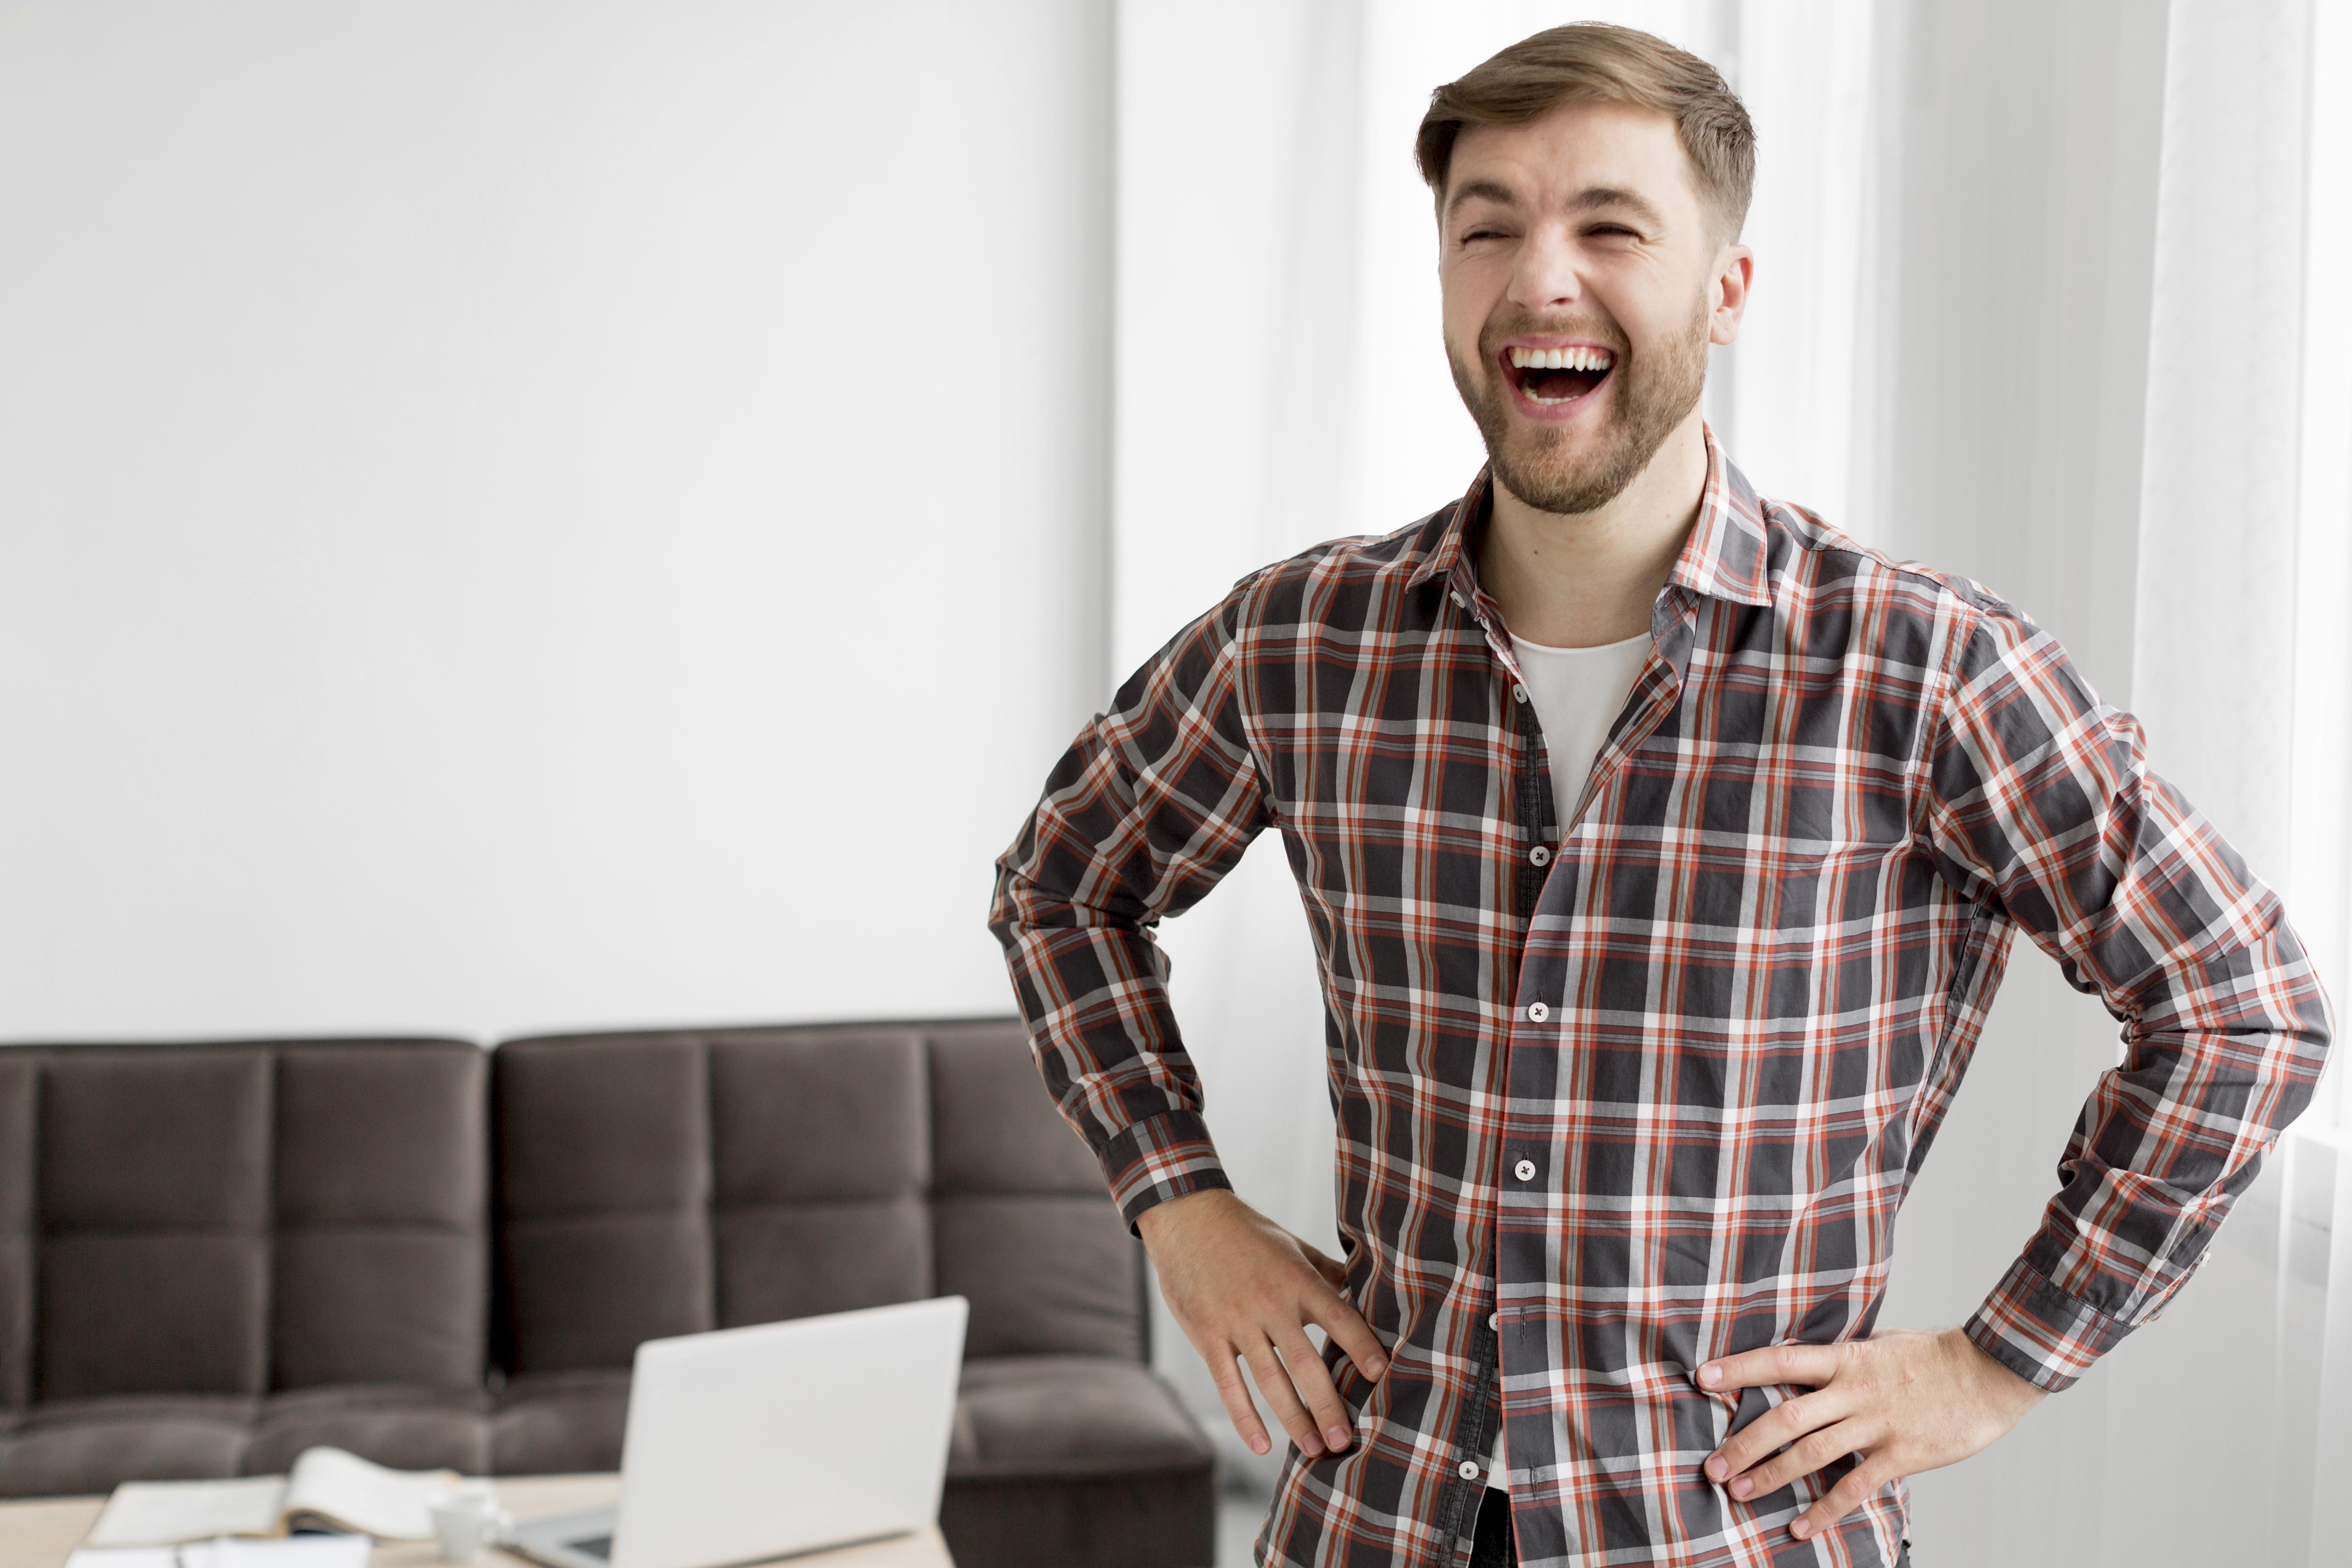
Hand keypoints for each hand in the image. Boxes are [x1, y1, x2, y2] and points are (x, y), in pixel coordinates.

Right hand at [1137, 1188, 1386, 1459]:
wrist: (1187, 1217)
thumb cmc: (1247, 1232)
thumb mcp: (1292, 1245)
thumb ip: (1326, 1273)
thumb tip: (1363, 1292)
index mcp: (1297, 1280)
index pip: (1339, 1318)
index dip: (1362, 1346)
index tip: (1382, 1375)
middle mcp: (1270, 1304)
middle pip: (1306, 1364)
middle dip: (1328, 1406)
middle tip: (1346, 1441)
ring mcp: (1237, 1322)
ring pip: (1271, 1381)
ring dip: (1294, 1420)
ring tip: (1315, 1450)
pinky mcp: (1208, 1335)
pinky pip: (1229, 1384)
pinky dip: (1245, 1418)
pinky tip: (1261, 1446)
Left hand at [1698, 1327, 2045, 1540]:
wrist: (1990, 1372)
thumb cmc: (1934, 1355)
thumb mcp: (1882, 1341)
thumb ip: (1846, 1352)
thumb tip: (1814, 1353)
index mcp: (1845, 1358)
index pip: (1780, 1360)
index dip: (1739, 1369)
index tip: (1701, 1378)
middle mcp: (1854, 1391)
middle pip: (1786, 1418)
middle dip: (1744, 1443)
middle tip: (1712, 1465)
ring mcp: (1876, 1424)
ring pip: (1812, 1455)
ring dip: (1772, 1476)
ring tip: (1739, 1493)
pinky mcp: (1901, 1454)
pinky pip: (1855, 1487)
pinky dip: (1825, 1510)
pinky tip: (1800, 1526)